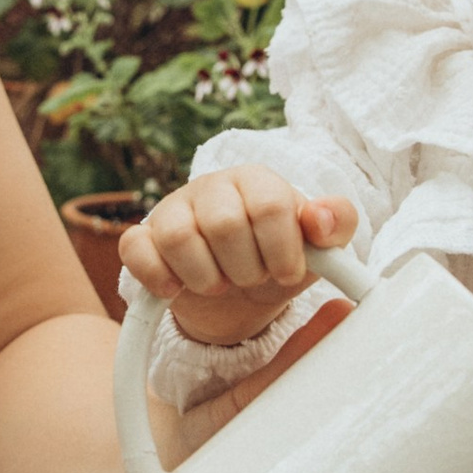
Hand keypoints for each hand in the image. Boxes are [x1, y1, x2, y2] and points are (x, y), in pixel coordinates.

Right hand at [119, 168, 359, 349]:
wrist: (243, 290)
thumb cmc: (281, 257)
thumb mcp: (321, 246)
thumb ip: (336, 223)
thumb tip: (321, 218)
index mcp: (257, 181)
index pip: (269, 205)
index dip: (281, 249)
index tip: (288, 273)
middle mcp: (212, 188)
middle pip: (223, 224)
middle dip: (245, 268)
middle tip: (252, 279)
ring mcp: (173, 210)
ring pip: (178, 236)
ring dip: (206, 277)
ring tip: (220, 286)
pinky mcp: (144, 238)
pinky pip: (135, 248)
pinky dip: (157, 276)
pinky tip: (177, 290)